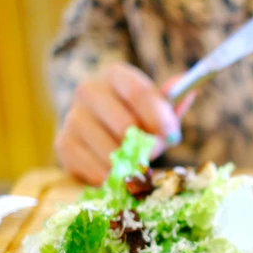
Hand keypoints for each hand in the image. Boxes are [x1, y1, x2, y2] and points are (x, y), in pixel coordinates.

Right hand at [55, 63, 196, 185]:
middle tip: (153, 154)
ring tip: (135, 166)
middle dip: (144, 145)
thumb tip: (188, 85)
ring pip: (108, 148)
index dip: (158, 117)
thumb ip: (172, 102)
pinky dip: (109, 176)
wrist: (105, 136)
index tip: (172, 136)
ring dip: (128, 163)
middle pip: (123, 123)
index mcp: (116, 76)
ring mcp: (73, 116)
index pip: (138, 91)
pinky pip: (91, 166)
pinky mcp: (63, 143)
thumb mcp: (158, 110)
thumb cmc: (139, 120)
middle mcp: (89, 91)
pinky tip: (116, 175)